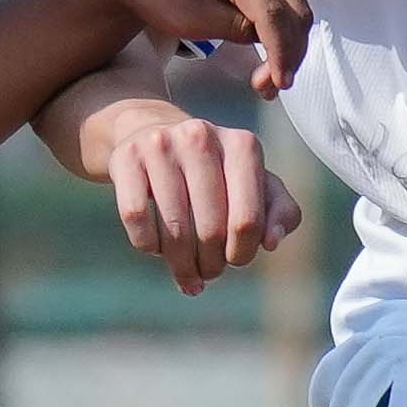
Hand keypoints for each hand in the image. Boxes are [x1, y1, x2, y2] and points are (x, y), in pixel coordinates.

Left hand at [88, 0, 313, 97]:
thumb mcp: (187, 17)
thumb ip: (233, 28)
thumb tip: (266, 39)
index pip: (273, 11)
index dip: (281, 51)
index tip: (278, 83)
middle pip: (295, 9)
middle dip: (290, 53)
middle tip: (268, 89)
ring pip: (295, 9)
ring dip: (289, 47)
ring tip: (265, 82)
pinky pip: (283, 5)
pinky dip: (281, 35)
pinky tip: (267, 61)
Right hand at [95, 101, 305, 295]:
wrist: (153, 134)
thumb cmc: (216, 173)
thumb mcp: (256, 185)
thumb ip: (281, 212)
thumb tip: (271, 242)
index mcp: (242, 144)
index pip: (248, 221)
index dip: (242, 254)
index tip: (235, 260)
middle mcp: (201, 136)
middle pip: (210, 230)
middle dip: (211, 264)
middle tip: (209, 272)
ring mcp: (161, 144)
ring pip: (173, 229)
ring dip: (181, 264)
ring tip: (186, 273)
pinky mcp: (126, 157)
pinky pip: (137, 218)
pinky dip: (147, 245)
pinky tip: (156, 249)